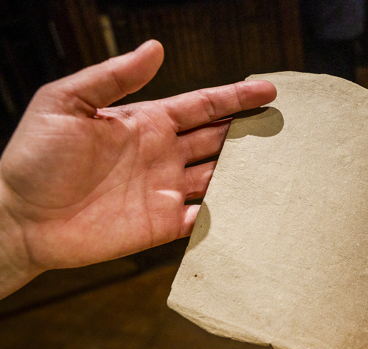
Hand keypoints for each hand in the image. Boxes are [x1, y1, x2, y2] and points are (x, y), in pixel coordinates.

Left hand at [0, 40, 275, 296]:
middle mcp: (163, 155)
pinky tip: (252, 207)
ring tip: (280, 166)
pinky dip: (228, 213)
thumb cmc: (35, 157)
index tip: (269, 90)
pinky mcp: (164, 225)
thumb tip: (156, 48)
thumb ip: (113, 77)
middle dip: (251, 132)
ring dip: (247, 172)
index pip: (202, 106)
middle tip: (285, 127)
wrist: (19, 217)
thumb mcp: (65, 102)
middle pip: (219, 140)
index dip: (235, 97)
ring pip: (219, 177)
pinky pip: (205, 217)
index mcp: (146, 123)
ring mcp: (166, 191)